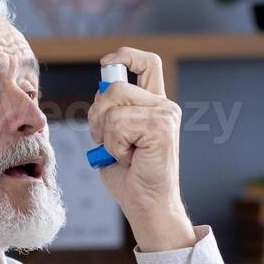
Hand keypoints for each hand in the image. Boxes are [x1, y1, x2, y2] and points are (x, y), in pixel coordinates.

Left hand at [86, 46, 196, 251]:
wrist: (147, 207)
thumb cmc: (130, 179)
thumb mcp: (111, 138)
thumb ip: (109, 111)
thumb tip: (102, 87)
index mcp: (154, 105)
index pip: (147, 63)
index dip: (125, 56)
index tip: (106, 64)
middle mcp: (164, 106)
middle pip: (115, 86)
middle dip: (97, 114)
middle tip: (105, 141)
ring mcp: (166, 116)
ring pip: (113, 105)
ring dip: (106, 134)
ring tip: (122, 154)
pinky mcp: (162, 128)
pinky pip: (118, 125)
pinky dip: (114, 146)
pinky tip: (130, 159)